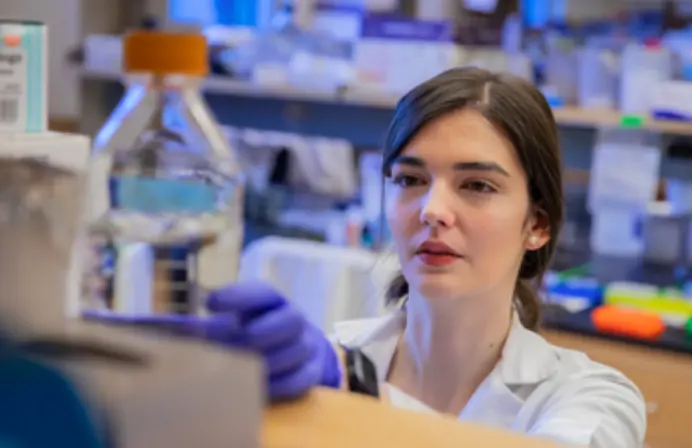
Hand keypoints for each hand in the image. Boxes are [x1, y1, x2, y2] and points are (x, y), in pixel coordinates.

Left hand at [83, 282, 341, 400]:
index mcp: (269, 299)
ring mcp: (305, 344)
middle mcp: (292, 318)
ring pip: (291, 352)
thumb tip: (132, 327)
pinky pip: (300, 381)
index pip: (261, 291)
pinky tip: (258, 388)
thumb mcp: (229, 320)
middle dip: (252, 336)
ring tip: (240, 370)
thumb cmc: (248, 330)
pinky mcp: (312, 370)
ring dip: (264, 363)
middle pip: (284, 322)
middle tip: (226, 347)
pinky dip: (279, 386)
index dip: (240, 296)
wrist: (297, 345)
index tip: (210, 303)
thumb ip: (195, 324)